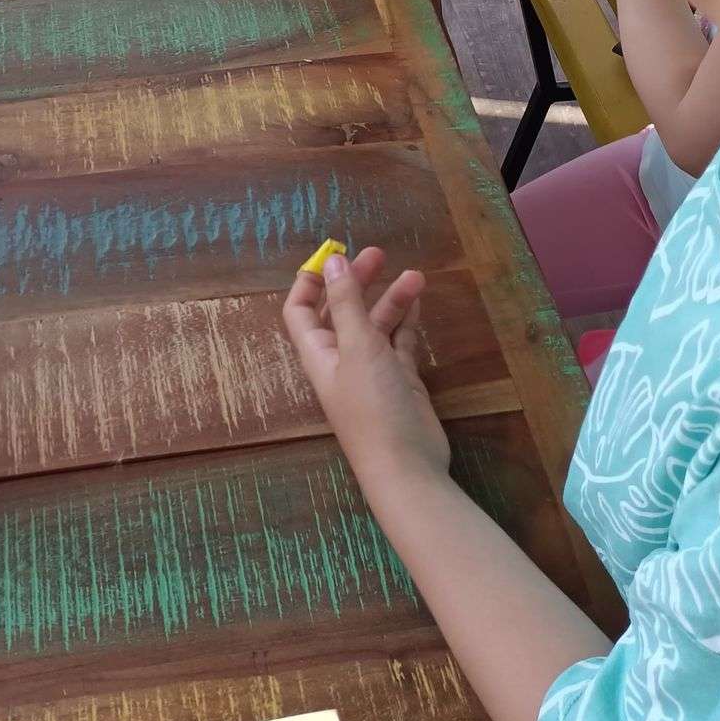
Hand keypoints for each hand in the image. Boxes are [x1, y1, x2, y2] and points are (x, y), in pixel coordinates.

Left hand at [283, 248, 448, 485]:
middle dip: (356, 281)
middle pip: (342, 311)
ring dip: (390, 299)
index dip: (310, 282)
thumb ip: (345, 302)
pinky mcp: (400, 381)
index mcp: (319, 353)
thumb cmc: (372, 406)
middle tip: (378, 254)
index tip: (330, 255)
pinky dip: (407, 321)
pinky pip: (400, 342)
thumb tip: (331, 261)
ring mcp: (372, 371)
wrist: (407, 466)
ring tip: (415, 276)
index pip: (301, 311)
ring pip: (376, 324)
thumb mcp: (357, 347)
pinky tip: (418, 300)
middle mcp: (342, 359)